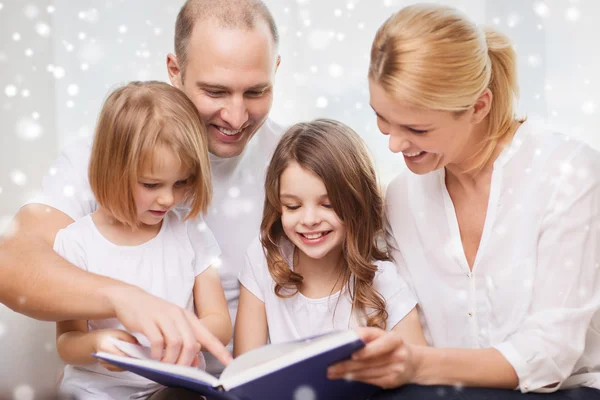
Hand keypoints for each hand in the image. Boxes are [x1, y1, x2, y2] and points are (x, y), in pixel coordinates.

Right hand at [93, 329, 139, 371]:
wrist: (96, 341)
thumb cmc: (107, 336)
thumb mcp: (119, 332)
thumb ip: (129, 338)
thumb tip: (138, 346)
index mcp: (105, 347)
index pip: (119, 355)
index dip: (129, 357)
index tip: (138, 356)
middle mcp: (103, 358)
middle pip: (120, 363)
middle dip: (131, 362)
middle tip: (141, 359)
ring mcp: (104, 364)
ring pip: (119, 368)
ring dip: (129, 365)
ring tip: (138, 361)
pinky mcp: (107, 367)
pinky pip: (118, 369)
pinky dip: (125, 366)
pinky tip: (132, 363)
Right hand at [104, 285, 231, 366]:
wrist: (130, 298)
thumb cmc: (153, 314)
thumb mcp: (172, 325)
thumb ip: (185, 342)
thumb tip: (196, 361)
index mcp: (187, 317)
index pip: (207, 335)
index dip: (219, 350)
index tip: (229, 362)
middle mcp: (178, 315)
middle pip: (191, 343)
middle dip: (187, 362)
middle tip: (180, 370)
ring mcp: (163, 316)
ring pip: (176, 343)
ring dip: (171, 359)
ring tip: (165, 364)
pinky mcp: (147, 320)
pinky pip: (158, 341)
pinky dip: (158, 354)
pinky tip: (155, 357)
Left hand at [327, 327, 417, 388]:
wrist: (413, 362)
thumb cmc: (390, 345)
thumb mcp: (382, 335)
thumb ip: (366, 335)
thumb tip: (344, 338)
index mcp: (395, 339)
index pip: (380, 344)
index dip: (367, 350)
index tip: (351, 353)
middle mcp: (398, 354)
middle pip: (369, 361)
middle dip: (347, 364)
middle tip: (330, 366)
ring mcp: (396, 370)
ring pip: (367, 372)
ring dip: (347, 373)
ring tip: (332, 372)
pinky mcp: (392, 381)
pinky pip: (370, 380)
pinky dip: (356, 378)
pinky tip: (345, 377)